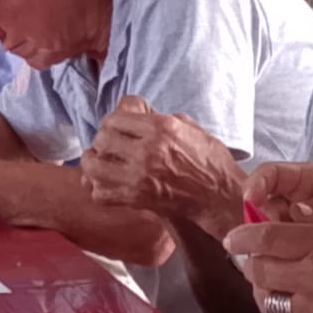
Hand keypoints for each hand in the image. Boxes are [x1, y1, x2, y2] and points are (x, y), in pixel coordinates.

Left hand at [82, 95, 242, 229]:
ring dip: (92, 164)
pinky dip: (99, 189)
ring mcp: (140, 176)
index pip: (116, 118)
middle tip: (105, 147)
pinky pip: (102, 194)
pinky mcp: (138, 199)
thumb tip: (139, 114)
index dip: (111, 123)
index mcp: (161, 127)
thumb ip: (162, 118)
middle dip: (101, 142)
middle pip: (103, 139)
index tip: (113, 129)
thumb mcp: (190, 128)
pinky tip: (105, 185)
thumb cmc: (210, 162)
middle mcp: (148, 150)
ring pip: (95, 166)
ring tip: (97, 163)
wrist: (220, 197)